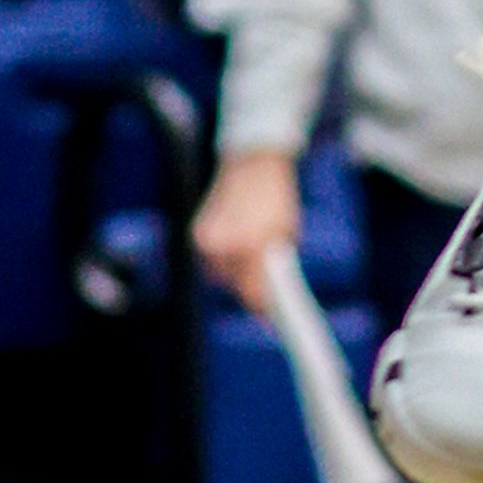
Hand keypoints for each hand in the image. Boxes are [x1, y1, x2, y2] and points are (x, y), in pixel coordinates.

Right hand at [194, 148, 300, 312]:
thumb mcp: (284, 233)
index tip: (272, 319)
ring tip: (252, 256)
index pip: (255, 293)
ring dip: (237, 273)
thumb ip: (276, 266)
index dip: (264, 307)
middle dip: (252, 288)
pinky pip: (213, 261)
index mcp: (252, 245)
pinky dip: (225, 259)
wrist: (252, 162)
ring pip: (223, 276)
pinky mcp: (198, 234)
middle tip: (267, 286)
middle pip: (237, 287)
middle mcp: (226, 245)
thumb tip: (271, 298)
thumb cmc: (275, 198)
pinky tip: (237, 247)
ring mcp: (208, 240)